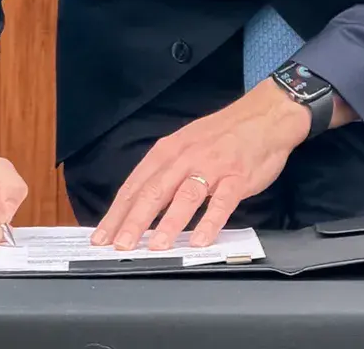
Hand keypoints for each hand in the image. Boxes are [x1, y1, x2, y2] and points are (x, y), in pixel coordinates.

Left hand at [94, 81, 325, 251]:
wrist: (263, 116)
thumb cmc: (221, 135)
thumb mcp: (184, 146)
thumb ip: (164, 173)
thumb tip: (139, 204)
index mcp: (166, 153)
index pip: (134, 186)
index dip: (116, 213)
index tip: (100, 236)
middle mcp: (183, 159)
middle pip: (153, 192)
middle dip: (133, 222)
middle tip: (119, 246)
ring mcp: (211, 168)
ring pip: (184, 197)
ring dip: (168, 223)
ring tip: (155, 247)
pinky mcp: (237, 177)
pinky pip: (222, 202)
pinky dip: (210, 221)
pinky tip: (200, 240)